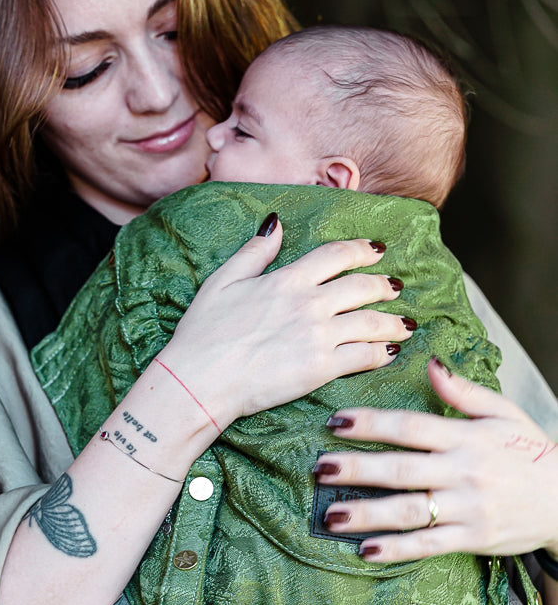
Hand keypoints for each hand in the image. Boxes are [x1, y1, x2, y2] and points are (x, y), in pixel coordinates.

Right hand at [161, 216, 413, 427]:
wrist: (199, 380)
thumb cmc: (202, 333)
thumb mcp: (221, 281)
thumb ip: (254, 252)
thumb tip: (277, 224)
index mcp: (287, 279)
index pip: (336, 255)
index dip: (362, 249)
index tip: (377, 249)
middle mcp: (309, 304)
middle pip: (363, 287)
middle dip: (385, 286)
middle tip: (396, 287)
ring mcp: (319, 336)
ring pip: (371, 322)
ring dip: (393, 322)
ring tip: (404, 323)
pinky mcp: (321, 369)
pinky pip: (364, 356)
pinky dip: (381, 353)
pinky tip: (389, 352)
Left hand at [318, 357, 557, 561]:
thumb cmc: (530, 454)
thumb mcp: (503, 413)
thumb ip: (463, 391)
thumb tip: (429, 363)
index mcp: (466, 437)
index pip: (410, 428)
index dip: (370, 424)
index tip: (335, 421)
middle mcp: (463, 472)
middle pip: (401, 469)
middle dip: (356, 468)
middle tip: (319, 468)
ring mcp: (467, 507)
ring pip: (409, 510)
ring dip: (367, 513)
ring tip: (331, 514)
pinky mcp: (472, 538)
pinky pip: (427, 545)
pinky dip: (396, 549)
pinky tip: (366, 549)